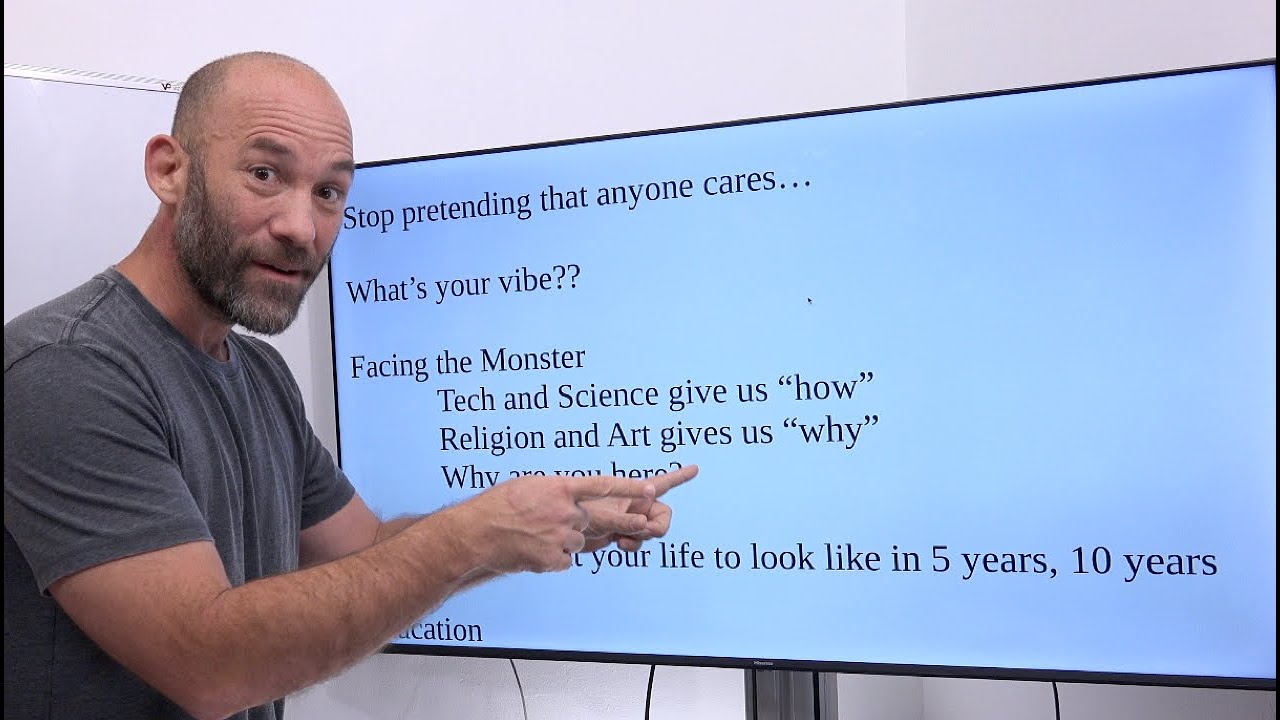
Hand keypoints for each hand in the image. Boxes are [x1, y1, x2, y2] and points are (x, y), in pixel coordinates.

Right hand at [469, 473, 657, 573]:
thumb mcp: (530, 486)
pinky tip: (531, 551)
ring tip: (534, 536)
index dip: (630, 487)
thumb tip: (572, 497)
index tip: (652, 489)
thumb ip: (556, 492)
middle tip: (630, 521)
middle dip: (613, 521)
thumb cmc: (498, 506)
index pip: (603, 485)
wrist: (475, 533)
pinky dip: (551, 558)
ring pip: (578, 541)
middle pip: (596, 519)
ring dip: (563, 541)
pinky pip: (564, 560)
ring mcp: (560, 536)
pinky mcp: (553, 558)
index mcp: (560, 488)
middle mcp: (564, 511)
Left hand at [580, 464, 697, 553]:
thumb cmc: (574, 514)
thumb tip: (645, 524)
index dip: (679, 476)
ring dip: (643, 536)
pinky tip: (619, 543)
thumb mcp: (601, 516)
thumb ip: (624, 521)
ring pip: (652, 530)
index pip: (661, 482)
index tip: (695, 468)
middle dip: (658, 526)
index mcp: (631, 491)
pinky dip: (633, 544)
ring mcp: (628, 520)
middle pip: (663, 515)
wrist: (560, 532)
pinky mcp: (621, 534)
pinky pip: (639, 541)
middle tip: (643, 530)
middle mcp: (633, 503)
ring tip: (623, 538)